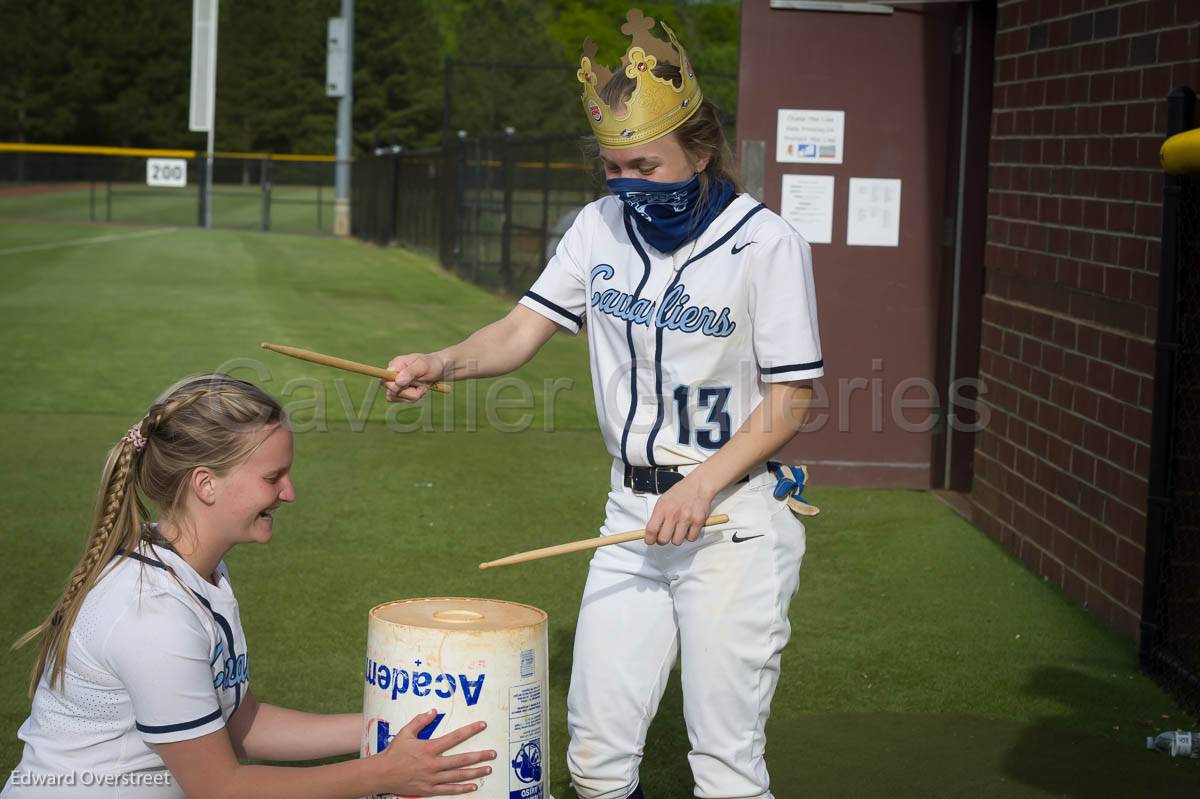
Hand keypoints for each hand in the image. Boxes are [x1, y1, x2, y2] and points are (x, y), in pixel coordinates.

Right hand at [376, 709, 494, 795]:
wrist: (381, 774)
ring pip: (458, 776)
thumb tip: (433, 711)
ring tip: (488, 769)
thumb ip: (420, 721)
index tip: (482, 725)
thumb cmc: (394, 752)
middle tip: (493, 754)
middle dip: (479, 756)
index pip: (454, 737)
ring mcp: (431, 778)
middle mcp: (433, 764)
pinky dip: (461, 789)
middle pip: (461, 759)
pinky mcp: (428, 790)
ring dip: (474, 772)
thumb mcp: (405, 733)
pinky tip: (473, 786)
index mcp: (429, 748)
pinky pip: (448, 790)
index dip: (470, 730)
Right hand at [383, 353, 445, 401]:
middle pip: (391, 391)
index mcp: (396, 365)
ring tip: (423, 387)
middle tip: (422, 386)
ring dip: (413, 395)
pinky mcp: (400, 393)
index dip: (393, 386)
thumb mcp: (423, 365)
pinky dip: (414, 397)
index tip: (405, 385)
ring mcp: (395, 385)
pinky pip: (403, 400)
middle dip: (409, 392)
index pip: (385, 378)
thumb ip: (410, 372)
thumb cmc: (430, 364)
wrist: (437, 369)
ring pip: (397, 398)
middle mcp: (392, 375)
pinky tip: (420, 390)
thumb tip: (398, 381)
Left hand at [644, 475, 716, 545]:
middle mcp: (673, 514)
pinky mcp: (698, 521)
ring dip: (677, 538)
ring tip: (679, 529)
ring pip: (677, 541)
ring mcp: (686, 518)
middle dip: (663, 540)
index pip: (651, 530)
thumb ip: (657, 516)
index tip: (650, 541)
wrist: (699, 485)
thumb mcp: (663, 501)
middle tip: (666, 534)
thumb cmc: (681, 492)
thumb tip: (652, 532)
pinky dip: (690, 535)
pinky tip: (689, 527)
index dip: (649, 539)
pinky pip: (691, 538)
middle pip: (663, 540)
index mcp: (662, 508)